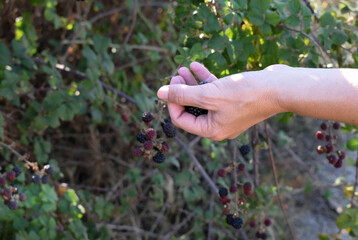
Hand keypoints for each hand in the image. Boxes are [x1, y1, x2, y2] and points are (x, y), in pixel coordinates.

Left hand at [157, 62, 284, 140]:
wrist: (279, 88)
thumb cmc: (245, 94)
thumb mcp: (209, 94)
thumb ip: (183, 95)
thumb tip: (159, 92)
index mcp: (211, 131)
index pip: (181, 120)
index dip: (172, 102)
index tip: (170, 85)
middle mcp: (219, 125)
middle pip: (191, 109)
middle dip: (181, 91)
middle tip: (176, 74)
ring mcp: (228, 114)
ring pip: (203, 99)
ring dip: (192, 83)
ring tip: (183, 68)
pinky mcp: (235, 102)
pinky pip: (215, 93)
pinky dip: (206, 80)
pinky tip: (197, 66)